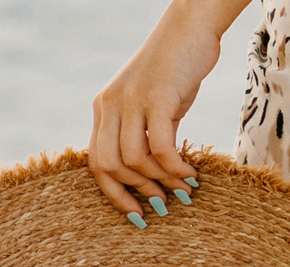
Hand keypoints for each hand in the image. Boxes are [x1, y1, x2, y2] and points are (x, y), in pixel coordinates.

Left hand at [88, 2, 221, 222]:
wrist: (193, 28)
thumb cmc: (176, 71)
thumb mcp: (152, 108)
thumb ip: (145, 138)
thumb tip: (154, 177)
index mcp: (104, 109)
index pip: (97, 163)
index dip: (114, 194)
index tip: (137, 214)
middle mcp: (111, 104)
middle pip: (110, 166)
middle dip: (137, 191)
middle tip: (163, 202)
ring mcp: (132, 99)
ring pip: (134, 160)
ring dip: (160, 181)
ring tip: (181, 187)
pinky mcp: (157, 96)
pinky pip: (161, 147)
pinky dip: (174, 167)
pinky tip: (189, 173)